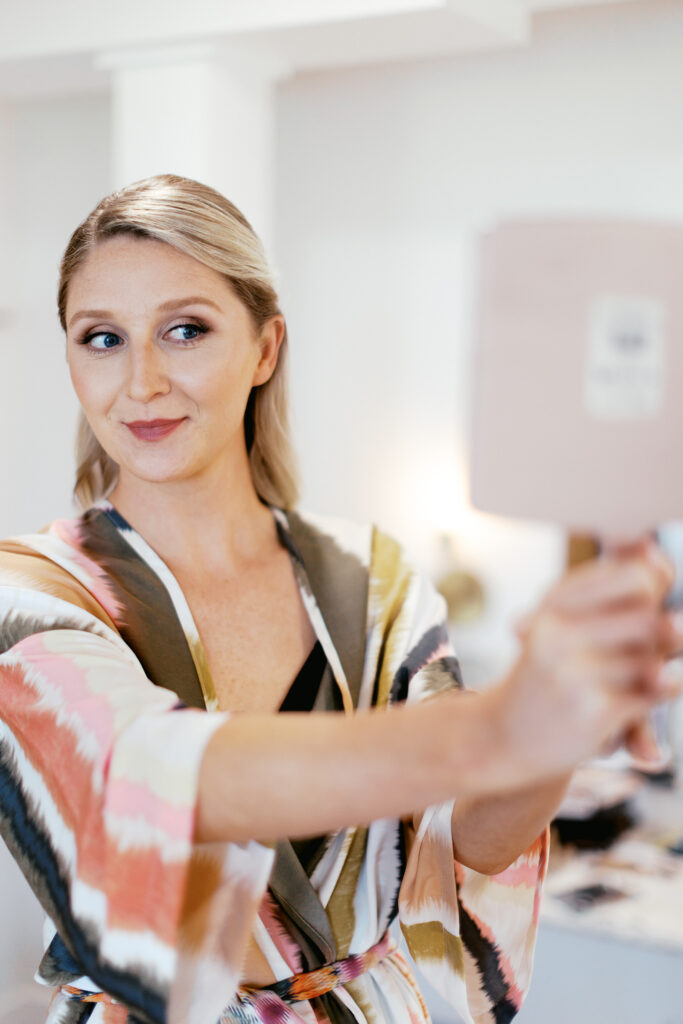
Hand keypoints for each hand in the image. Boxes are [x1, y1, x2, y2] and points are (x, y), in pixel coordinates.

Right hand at [489, 538, 682, 783]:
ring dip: (658, 674)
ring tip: (640, 681)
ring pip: (653, 660)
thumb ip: (608, 593)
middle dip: (665, 637)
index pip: (637, 578)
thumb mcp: (563, 628)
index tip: (655, 600)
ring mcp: (573, 670)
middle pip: (651, 618)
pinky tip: (634, 706)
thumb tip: (649, 546)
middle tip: (657, 647)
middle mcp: (558, 632)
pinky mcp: (591, 709)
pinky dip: (653, 702)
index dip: (659, 588)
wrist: (502, 737)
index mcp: (555, 606)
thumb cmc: (545, 678)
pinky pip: (651, 697)